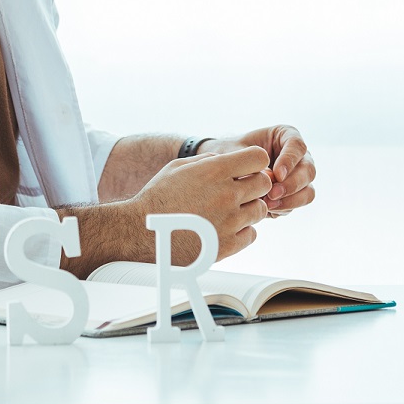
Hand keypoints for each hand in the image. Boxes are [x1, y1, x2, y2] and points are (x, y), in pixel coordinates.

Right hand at [126, 146, 273, 261]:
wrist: (140, 233)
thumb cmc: (157, 198)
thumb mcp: (178, 167)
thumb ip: (208, 160)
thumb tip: (226, 160)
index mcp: (215, 171)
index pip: (259, 158)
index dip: (254, 163)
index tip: (246, 170)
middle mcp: (226, 195)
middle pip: (264, 184)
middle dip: (253, 186)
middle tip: (237, 193)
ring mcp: (229, 221)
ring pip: (260, 210)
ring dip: (247, 210)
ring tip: (227, 212)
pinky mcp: (227, 245)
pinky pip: (251, 235)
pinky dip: (242, 232)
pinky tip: (225, 229)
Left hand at [207, 126, 315, 216]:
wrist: (225, 168)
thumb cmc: (231, 152)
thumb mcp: (236, 151)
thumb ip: (251, 162)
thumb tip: (268, 179)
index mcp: (286, 137)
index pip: (297, 146)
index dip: (290, 160)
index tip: (277, 174)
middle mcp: (298, 157)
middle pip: (308, 170)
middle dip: (292, 184)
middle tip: (272, 194)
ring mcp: (298, 177)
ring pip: (308, 191)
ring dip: (291, 200)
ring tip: (268, 205)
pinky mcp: (293, 195)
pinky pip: (298, 204)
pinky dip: (284, 208)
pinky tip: (266, 209)